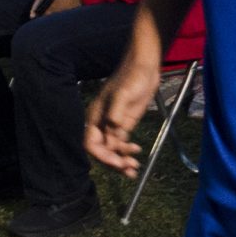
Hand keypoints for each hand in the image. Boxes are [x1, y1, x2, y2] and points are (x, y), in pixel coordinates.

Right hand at [83, 51, 163, 175]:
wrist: (144, 67)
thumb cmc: (131, 77)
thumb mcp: (124, 93)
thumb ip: (116, 112)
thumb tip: (113, 131)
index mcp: (96, 116)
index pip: (91, 143)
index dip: (102, 156)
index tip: (117, 162)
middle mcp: (102, 123)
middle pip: (101, 150)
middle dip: (113, 162)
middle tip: (129, 169)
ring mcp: (113, 125)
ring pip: (112, 150)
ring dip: (121, 161)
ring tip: (134, 169)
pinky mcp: (125, 124)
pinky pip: (121, 143)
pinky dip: (127, 152)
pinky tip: (137, 152)